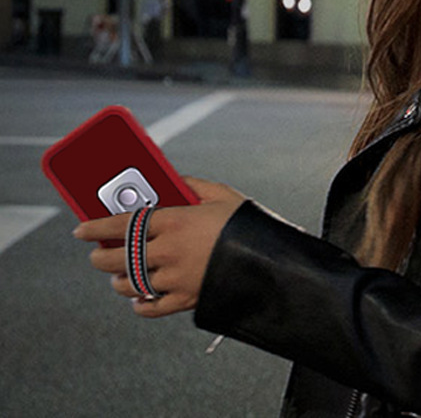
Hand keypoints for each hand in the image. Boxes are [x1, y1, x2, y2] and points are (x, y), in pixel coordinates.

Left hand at [73, 177, 245, 317]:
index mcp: (175, 221)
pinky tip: (139, 299)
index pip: (123, 224)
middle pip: (118, 257)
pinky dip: (140, 305)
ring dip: (118, 281)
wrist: (271, 260)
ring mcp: (175, 279)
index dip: (96, 227)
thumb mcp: (222, 195)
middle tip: (97, 254)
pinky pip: (151, 309)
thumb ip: (192, 185)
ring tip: (118, 275)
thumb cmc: (246, 222)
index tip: (81, 230)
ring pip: (130, 285)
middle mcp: (169, 251)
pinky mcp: (186, 300)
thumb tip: (172, 178)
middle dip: (100, 257)